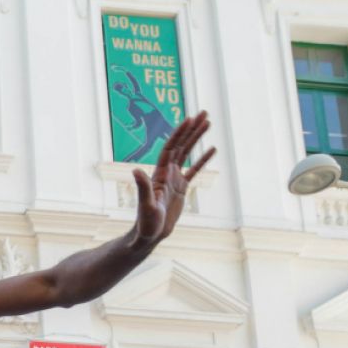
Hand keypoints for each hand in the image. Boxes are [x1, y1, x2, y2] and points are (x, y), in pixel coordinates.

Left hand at [132, 111, 215, 246]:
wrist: (150, 235)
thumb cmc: (146, 222)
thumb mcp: (146, 205)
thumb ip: (143, 187)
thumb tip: (135, 170)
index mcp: (159, 173)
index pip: (171, 148)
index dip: (180, 133)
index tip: (190, 118)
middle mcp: (166, 172)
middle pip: (181, 145)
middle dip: (192, 128)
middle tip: (205, 112)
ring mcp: (174, 179)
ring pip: (187, 153)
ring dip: (197, 138)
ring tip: (208, 122)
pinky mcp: (181, 188)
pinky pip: (194, 170)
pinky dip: (202, 160)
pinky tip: (212, 149)